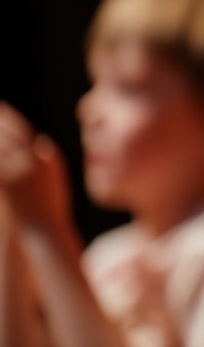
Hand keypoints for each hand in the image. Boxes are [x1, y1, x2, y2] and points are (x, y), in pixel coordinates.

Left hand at [0, 102, 70, 230]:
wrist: (43, 230)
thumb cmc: (49, 205)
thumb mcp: (55, 177)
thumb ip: (47, 158)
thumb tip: (39, 143)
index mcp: (45, 157)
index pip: (21, 129)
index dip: (6, 116)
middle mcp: (32, 161)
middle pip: (7, 133)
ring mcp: (18, 172)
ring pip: (2, 146)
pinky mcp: (6, 183)